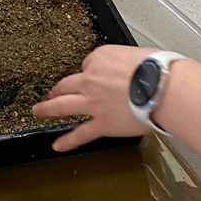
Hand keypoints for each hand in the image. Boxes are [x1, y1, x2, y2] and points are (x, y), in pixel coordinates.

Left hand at [33, 45, 155, 151]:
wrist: (162, 87)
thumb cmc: (158, 69)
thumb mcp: (139, 55)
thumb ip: (128, 64)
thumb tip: (135, 71)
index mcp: (100, 58)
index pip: (90, 65)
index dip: (93, 72)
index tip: (100, 77)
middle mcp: (91, 79)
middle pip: (68, 83)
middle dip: (59, 88)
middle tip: (54, 92)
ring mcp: (92, 102)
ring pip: (63, 105)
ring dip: (48, 108)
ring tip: (38, 111)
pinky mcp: (101, 123)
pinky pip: (80, 133)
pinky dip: (67, 141)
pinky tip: (57, 145)